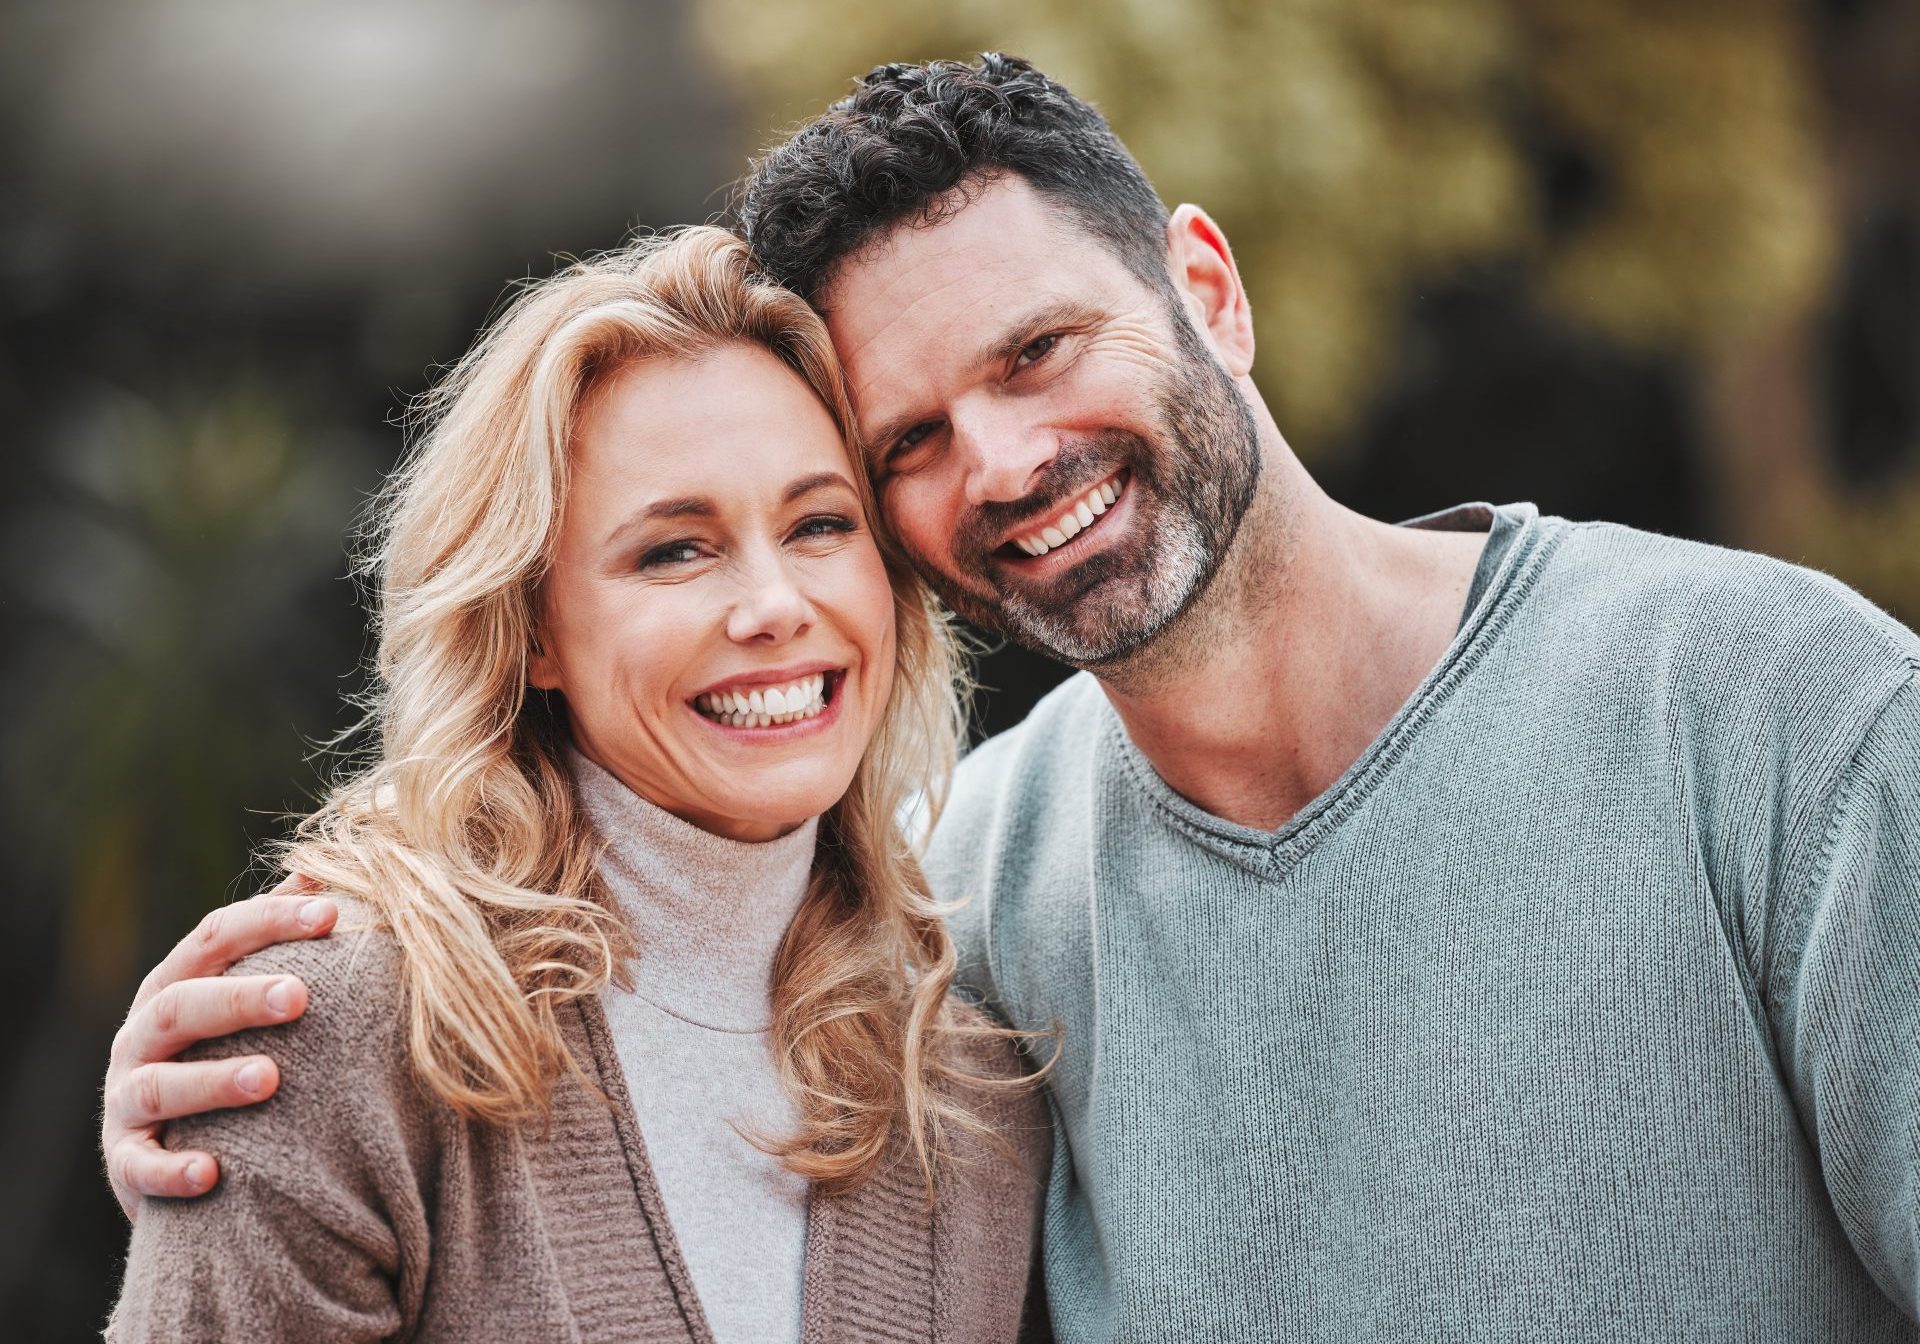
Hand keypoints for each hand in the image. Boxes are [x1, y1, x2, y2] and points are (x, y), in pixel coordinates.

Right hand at [101, 884, 336, 1220]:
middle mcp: (142, 1035)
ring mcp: (128, 1098)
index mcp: (177, 982)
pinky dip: (171, 1170)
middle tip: (301, 996)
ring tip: (271, 1079)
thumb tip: (317, 868)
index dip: (271, 921)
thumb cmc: (228, 1048)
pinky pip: (140, 1166)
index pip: (216, 937)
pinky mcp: (126, 1160)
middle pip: (183, 1004)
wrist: (178, 1144)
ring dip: (212, 1081)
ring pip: (159, 1084)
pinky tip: (212, 1172)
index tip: (331, 914)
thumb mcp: (241, 987)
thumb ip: (272, 934)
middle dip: (240, 998)